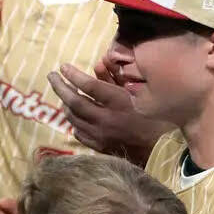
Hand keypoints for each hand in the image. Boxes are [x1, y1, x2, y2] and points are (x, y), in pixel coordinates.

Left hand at [47, 62, 171, 163]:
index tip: (63, 67)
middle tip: (51, 77)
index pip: (89, 85)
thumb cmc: (155, 116)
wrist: (162, 150)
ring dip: (66, 105)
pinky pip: (80, 133)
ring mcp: (101, 135)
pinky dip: (74, 122)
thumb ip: (117, 78)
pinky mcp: (100, 147)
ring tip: (62, 95)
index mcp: (118, 102)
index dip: (74, 75)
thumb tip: (98, 63)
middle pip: (75, 101)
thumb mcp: (139, 93)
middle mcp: (105, 118)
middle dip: (60, 87)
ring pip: (74, 118)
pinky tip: (74, 117)